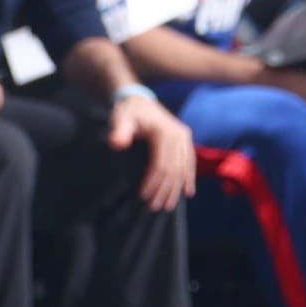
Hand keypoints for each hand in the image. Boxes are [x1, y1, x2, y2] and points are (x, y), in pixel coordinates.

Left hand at [108, 93, 196, 209]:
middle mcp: (179, 135)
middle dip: (164, 190)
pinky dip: (188, 178)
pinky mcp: (185, 140)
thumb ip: (120, 131)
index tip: (144, 196)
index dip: (153, 182)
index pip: (161, 164)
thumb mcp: (121, 119)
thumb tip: (116, 143)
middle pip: (173, 169)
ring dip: (176, 189)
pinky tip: (188, 192)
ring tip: (168, 206)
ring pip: (182, 168)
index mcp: (164, 132)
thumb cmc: (128, 112)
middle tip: (155, 207)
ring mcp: (184, 137)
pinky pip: (189, 162)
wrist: (138, 99)